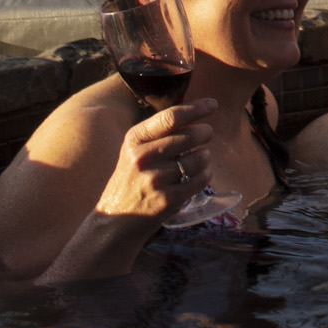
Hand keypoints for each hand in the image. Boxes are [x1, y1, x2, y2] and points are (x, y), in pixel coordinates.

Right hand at [95, 100, 218, 222]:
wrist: (113, 222)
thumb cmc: (130, 182)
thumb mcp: (134, 152)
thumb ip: (159, 134)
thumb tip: (196, 116)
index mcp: (135, 139)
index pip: (171, 117)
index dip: (196, 108)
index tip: (213, 104)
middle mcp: (143, 156)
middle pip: (190, 135)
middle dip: (205, 133)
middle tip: (206, 135)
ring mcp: (155, 178)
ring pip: (200, 158)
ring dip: (205, 157)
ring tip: (197, 161)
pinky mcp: (167, 199)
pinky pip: (200, 179)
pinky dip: (205, 175)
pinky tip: (197, 176)